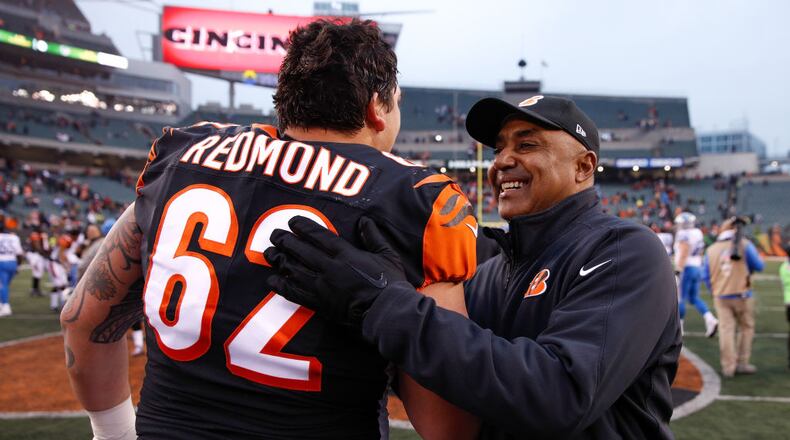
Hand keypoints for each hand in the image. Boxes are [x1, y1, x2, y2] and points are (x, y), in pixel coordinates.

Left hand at [265, 216, 406, 327]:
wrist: (386, 314)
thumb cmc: (390, 284)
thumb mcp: (387, 255)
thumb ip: (374, 237)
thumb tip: (364, 222)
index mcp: (346, 254)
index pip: (319, 236)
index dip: (303, 227)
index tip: (292, 222)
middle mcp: (330, 268)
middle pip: (301, 251)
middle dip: (285, 241)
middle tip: (274, 235)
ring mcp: (323, 287)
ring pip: (294, 270)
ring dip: (279, 260)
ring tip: (268, 253)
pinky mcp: (319, 304)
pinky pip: (295, 293)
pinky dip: (282, 286)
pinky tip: (272, 281)